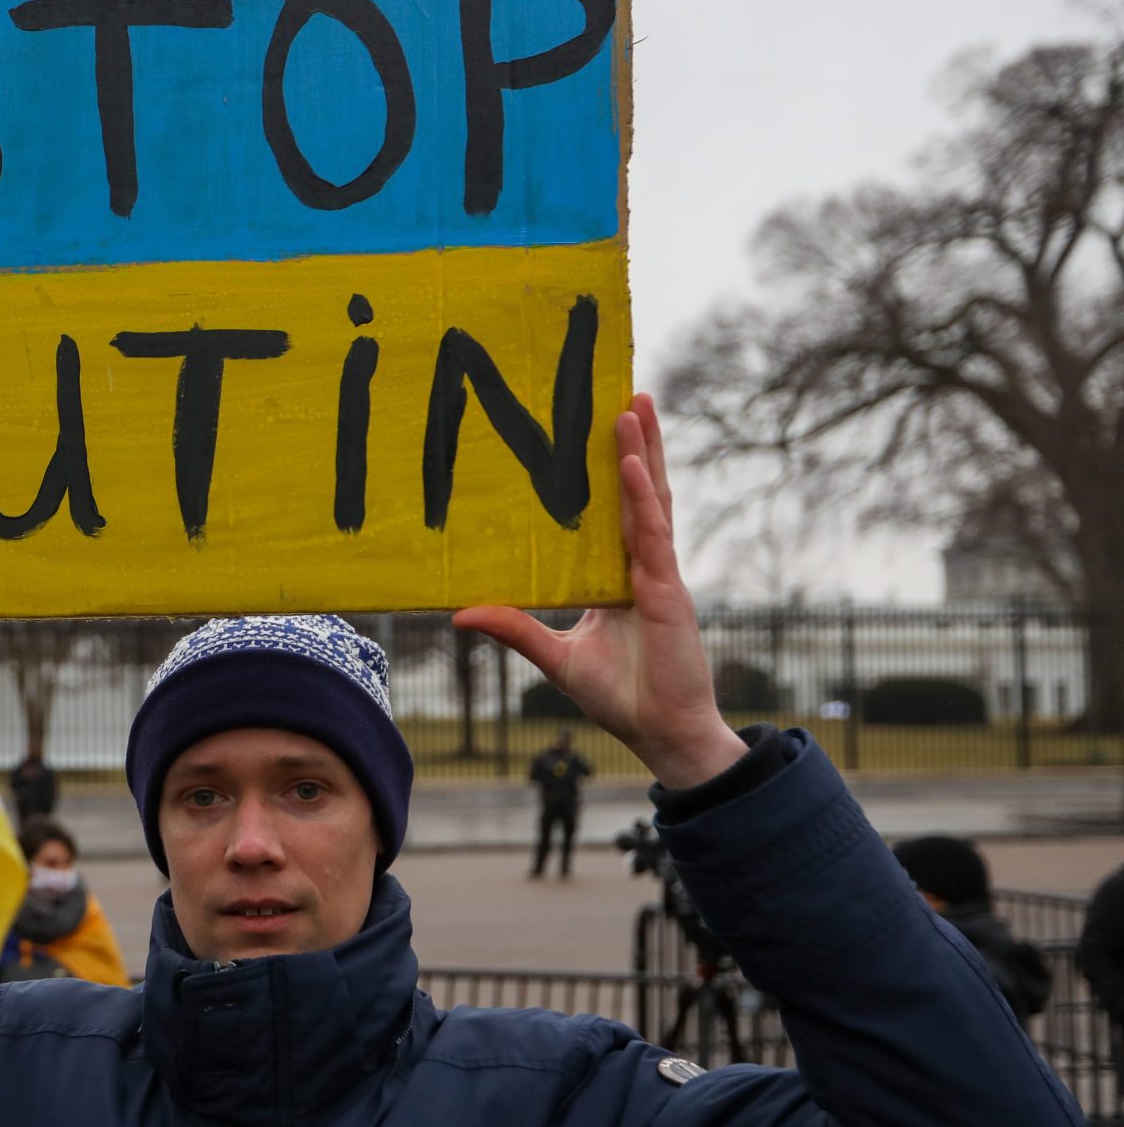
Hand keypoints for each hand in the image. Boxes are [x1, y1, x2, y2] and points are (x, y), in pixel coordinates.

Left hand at [453, 395, 748, 788]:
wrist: (663, 734)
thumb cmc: (620, 697)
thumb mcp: (554, 656)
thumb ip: (514, 628)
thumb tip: (460, 612)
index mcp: (619, 578)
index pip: (615, 513)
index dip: (613, 471)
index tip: (600, 430)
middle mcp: (641, 567)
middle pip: (638, 493)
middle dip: (634, 443)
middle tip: (625, 392)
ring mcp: (658, 575)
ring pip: (649, 500)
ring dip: (642, 450)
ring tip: (634, 403)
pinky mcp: (666, 590)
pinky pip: (651, 534)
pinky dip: (640, 496)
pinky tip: (630, 462)